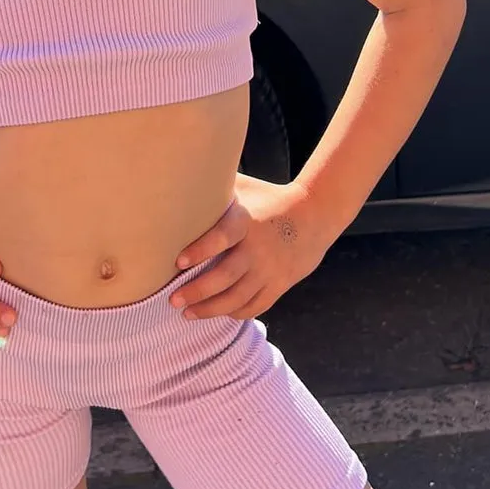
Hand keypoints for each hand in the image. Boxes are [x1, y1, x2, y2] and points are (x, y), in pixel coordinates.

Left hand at [169, 173, 335, 320]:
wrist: (316, 215)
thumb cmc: (270, 199)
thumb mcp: (246, 188)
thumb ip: (218, 187)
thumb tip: (183, 175)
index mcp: (247, 221)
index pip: (222, 236)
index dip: (201, 249)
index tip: (179, 261)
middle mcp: (258, 248)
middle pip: (225, 276)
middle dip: (197, 291)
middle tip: (173, 299)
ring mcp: (270, 270)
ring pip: (237, 298)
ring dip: (210, 309)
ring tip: (188, 313)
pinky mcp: (280, 284)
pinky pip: (256, 306)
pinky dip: (235, 312)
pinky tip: (219, 312)